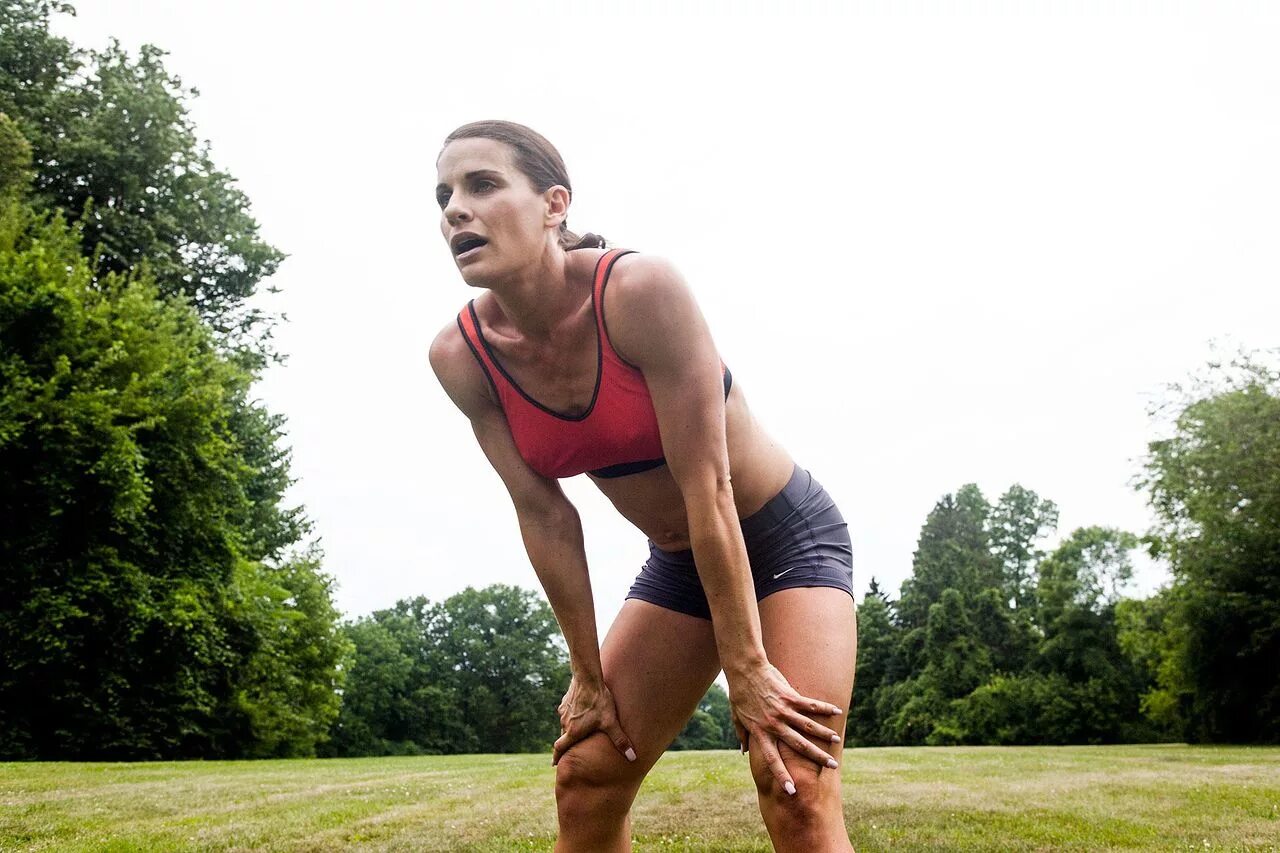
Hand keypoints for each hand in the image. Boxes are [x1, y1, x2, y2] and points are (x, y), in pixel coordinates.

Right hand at [552, 675, 637, 765]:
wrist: (588, 677)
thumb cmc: (599, 701)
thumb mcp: (611, 722)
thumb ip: (620, 740)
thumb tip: (633, 758)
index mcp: (573, 732)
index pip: (560, 748)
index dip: (557, 757)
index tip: (554, 764)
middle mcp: (565, 723)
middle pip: (563, 737)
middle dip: (567, 743)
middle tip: (572, 748)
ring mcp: (564, 711)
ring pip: (566, 724)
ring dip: (571, 728)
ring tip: (580, 729)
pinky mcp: (566, 701)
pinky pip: (567, 712)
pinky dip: (572, 716)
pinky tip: (581, 712)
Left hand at [728, 663, 842, 794]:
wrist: (744, 670)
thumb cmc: (739, 694)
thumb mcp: (737, 717)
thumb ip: (742, 735)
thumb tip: (743, 751)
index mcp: (760, 732)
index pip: (772, 759)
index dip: (782, 775)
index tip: (792, 791)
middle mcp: (773, 724)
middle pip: (798, 745)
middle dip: (816, 757)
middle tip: (832, 767)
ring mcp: (783, 710)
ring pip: (808, 726)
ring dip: (824, 734)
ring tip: (837, 741)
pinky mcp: (789, 696)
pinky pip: (810, 704)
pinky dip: (824, 708)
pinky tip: (837, 711)